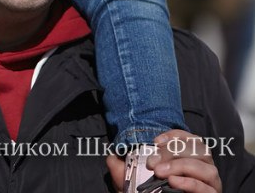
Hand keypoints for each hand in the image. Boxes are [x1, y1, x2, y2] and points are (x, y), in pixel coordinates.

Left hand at [107, 131, 221, 192]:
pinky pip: (205, 187)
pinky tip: (174, 183)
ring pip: (204, 166)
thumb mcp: (135, 180)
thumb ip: (123, 167)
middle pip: (197, 148)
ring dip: (181, 166)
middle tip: (153, 163)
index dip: (173, 135)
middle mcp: (204, 166)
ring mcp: (210, 182)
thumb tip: (111, 157)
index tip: (154, 142)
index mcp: (189, 156)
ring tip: (161, 173)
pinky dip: (190, 183)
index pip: (188, 136)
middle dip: (173, 152)